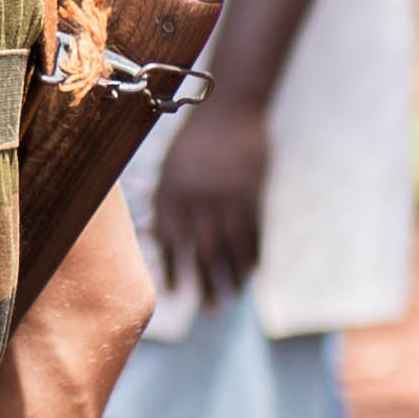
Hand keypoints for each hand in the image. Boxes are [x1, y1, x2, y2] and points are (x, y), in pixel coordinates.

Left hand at [145, 92, 273, 309]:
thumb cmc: (196, 139)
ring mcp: (227, 195)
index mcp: (172, 191)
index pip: (170, 241)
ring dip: (233, 273)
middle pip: (202, 250)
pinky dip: (254, 252)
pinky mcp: (252, 191)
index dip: (174, 269)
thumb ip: (169, 201)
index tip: (177, 294)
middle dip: (206, 282)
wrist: (230, 106)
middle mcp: (198, 197)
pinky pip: (253, 230)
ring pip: (230, 244)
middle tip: (211, 311)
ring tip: (234, 295)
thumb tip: (164, 239)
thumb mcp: (172, 166)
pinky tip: (253, 271)